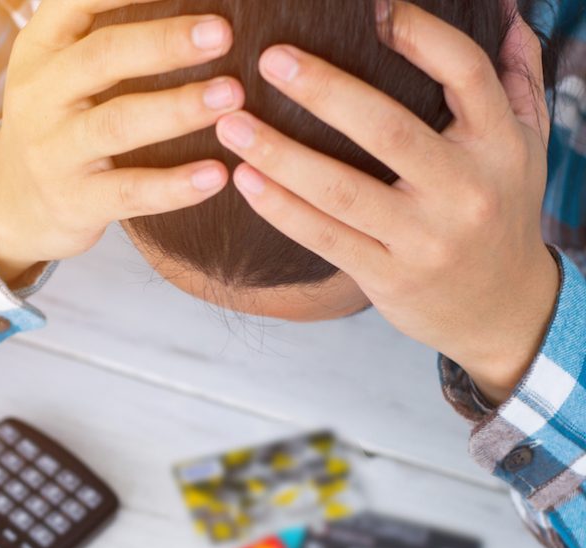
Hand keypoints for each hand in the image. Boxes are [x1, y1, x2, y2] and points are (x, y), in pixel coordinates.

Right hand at [0, 0, 244, 283]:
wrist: (13, 203)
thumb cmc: (59, 120)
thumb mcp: (60, 67)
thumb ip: (104, 29)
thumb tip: (191, 7)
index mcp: (42, 47)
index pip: (80, 0)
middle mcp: (41, 94)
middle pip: (104, 58)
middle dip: (165, 43)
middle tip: (223, 34)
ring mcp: (55, 151)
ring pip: (118, 124)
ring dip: (178, 108)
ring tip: (231, 97)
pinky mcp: (75, 201)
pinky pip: (129, 191)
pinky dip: (174, 185)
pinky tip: (216, 175)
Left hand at [215, 0, 559, 405]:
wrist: (500, 308)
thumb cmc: (501, 212)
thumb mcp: (526, 148)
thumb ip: (515, 83)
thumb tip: (504, 15)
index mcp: (500, 144)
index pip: (465, 73)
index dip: (420, 35)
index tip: (374, 9)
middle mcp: (466, 190)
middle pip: (389, 128)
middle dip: (325, 90)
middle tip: (271, 59)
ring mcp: (424, 239)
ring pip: (342, 189)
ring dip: (280, 154)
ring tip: (232, 124)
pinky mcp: (388, 276)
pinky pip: (325, 238)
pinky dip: (281, 209)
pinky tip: (245, 180)